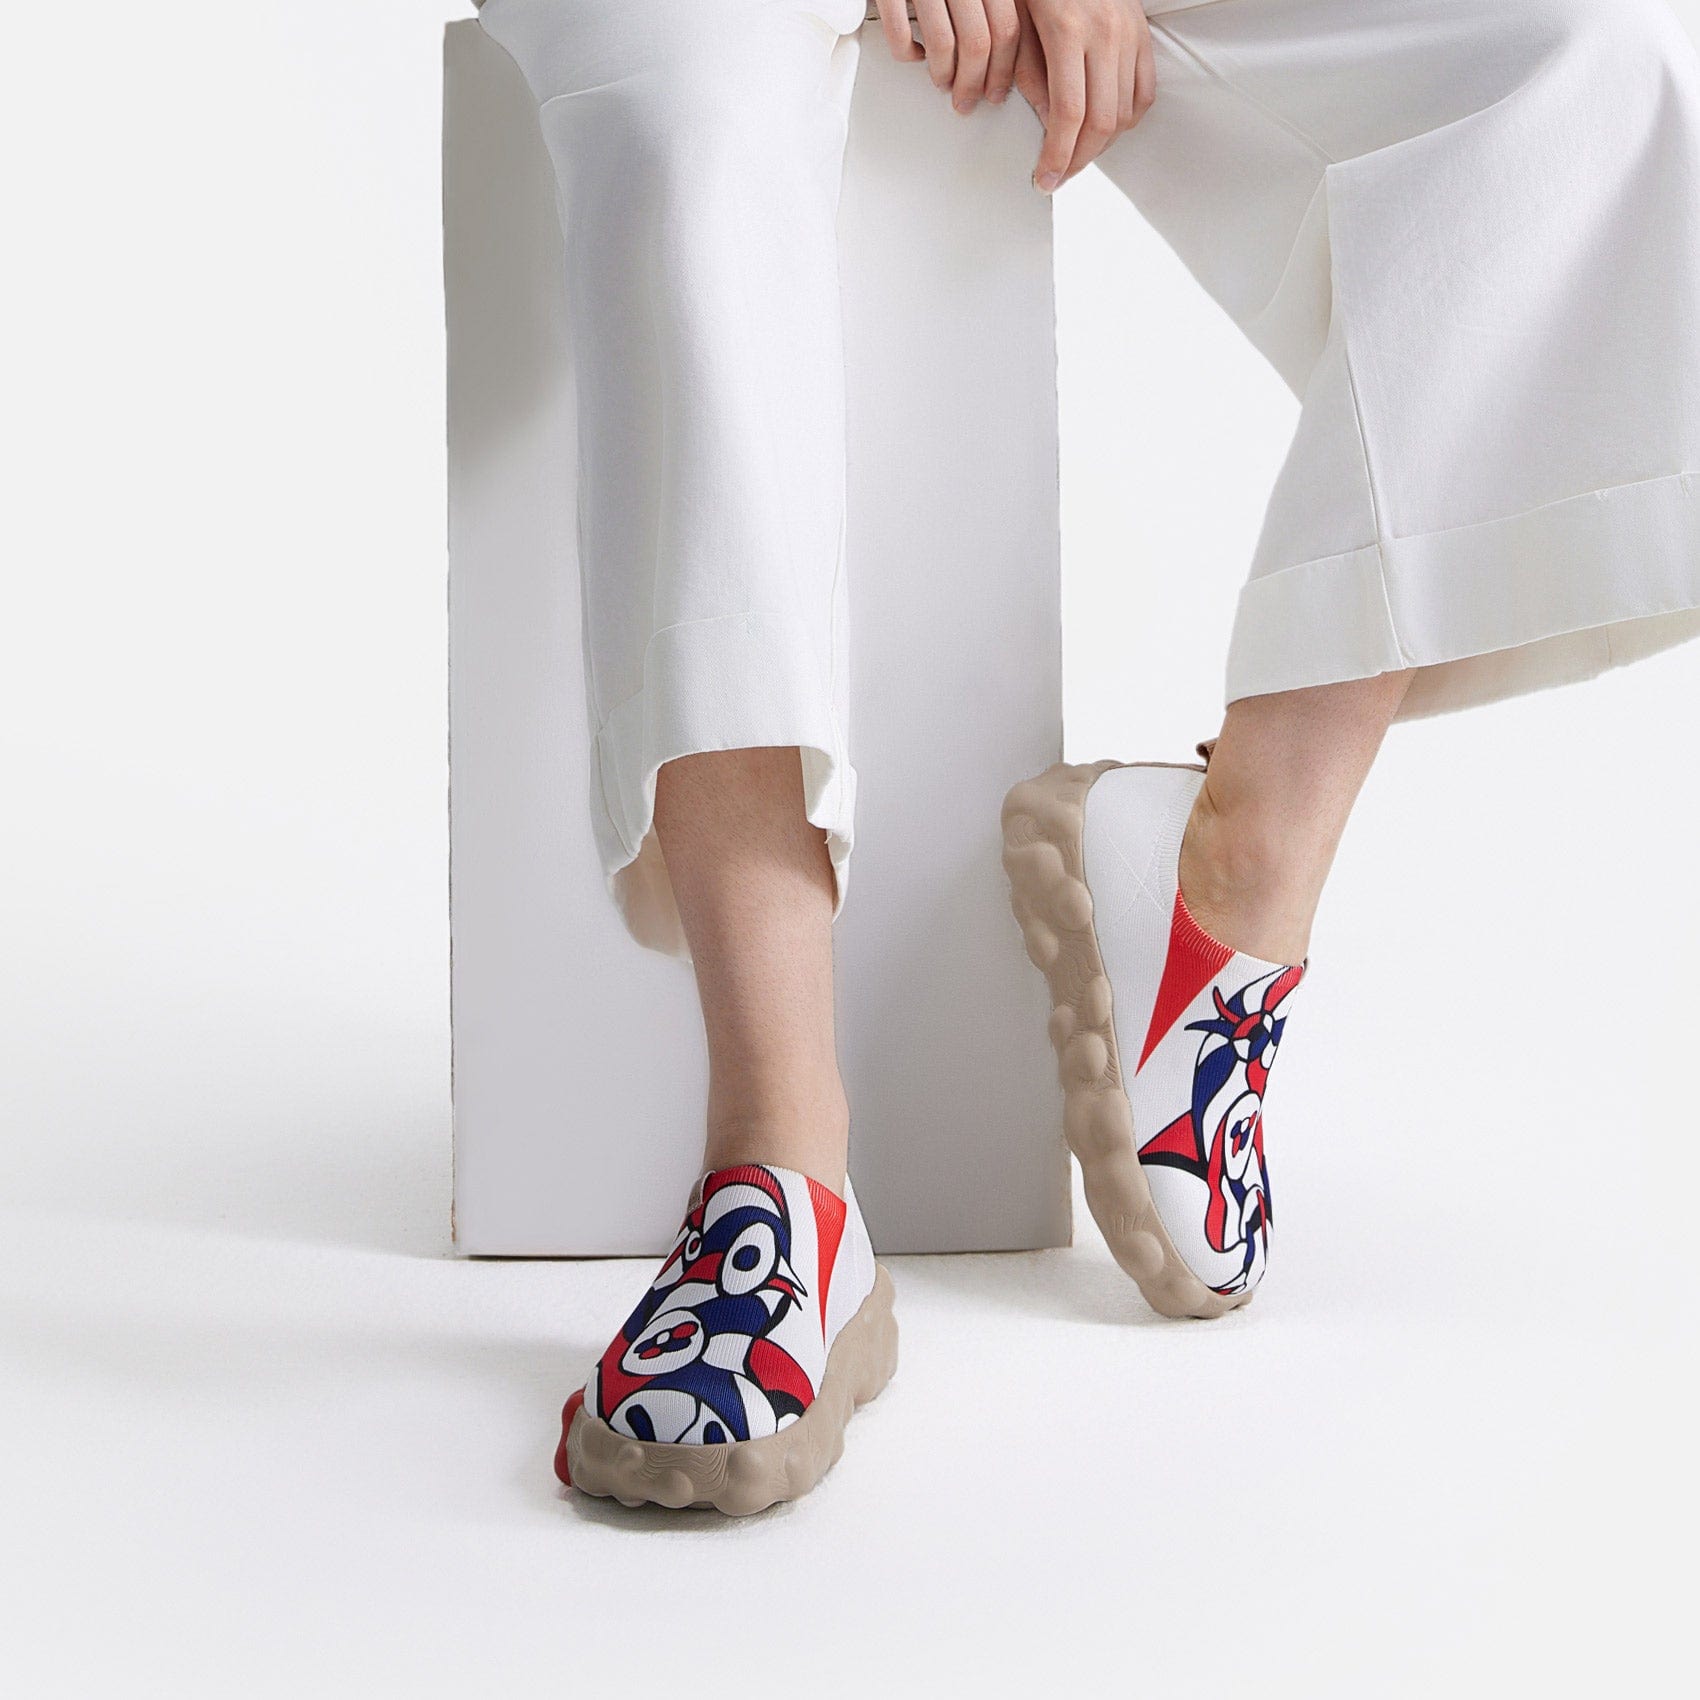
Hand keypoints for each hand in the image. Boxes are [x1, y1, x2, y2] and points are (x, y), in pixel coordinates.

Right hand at [871, 1, 1022, 111]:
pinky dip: (908, 54)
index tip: (997, 90)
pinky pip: (901, 33)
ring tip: (943, 83)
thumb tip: (1008, 50)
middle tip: (968, 100)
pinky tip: (915, 54)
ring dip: (944, 76)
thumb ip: (992, 1)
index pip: (1007, 29)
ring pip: (944, 45)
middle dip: (974, 84)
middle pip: (978, 43)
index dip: (1004, 69)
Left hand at [1012, 0, 1154, 190]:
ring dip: (1100, 146)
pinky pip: (1143, 94)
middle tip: (1057, 177)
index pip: (1068, 115)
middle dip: (1078, 160)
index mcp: (1068, 30)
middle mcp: (1106, 33)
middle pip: (1101, 122)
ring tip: (1076, 156)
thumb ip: (1029, 72)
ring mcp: (1130, 34)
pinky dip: (1125, 121)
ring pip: (1125, 114)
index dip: (1057, 156)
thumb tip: (1044, 125)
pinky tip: (1103, 129)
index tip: (1044, 180)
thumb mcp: (1018, 22)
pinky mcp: (1143, 35)